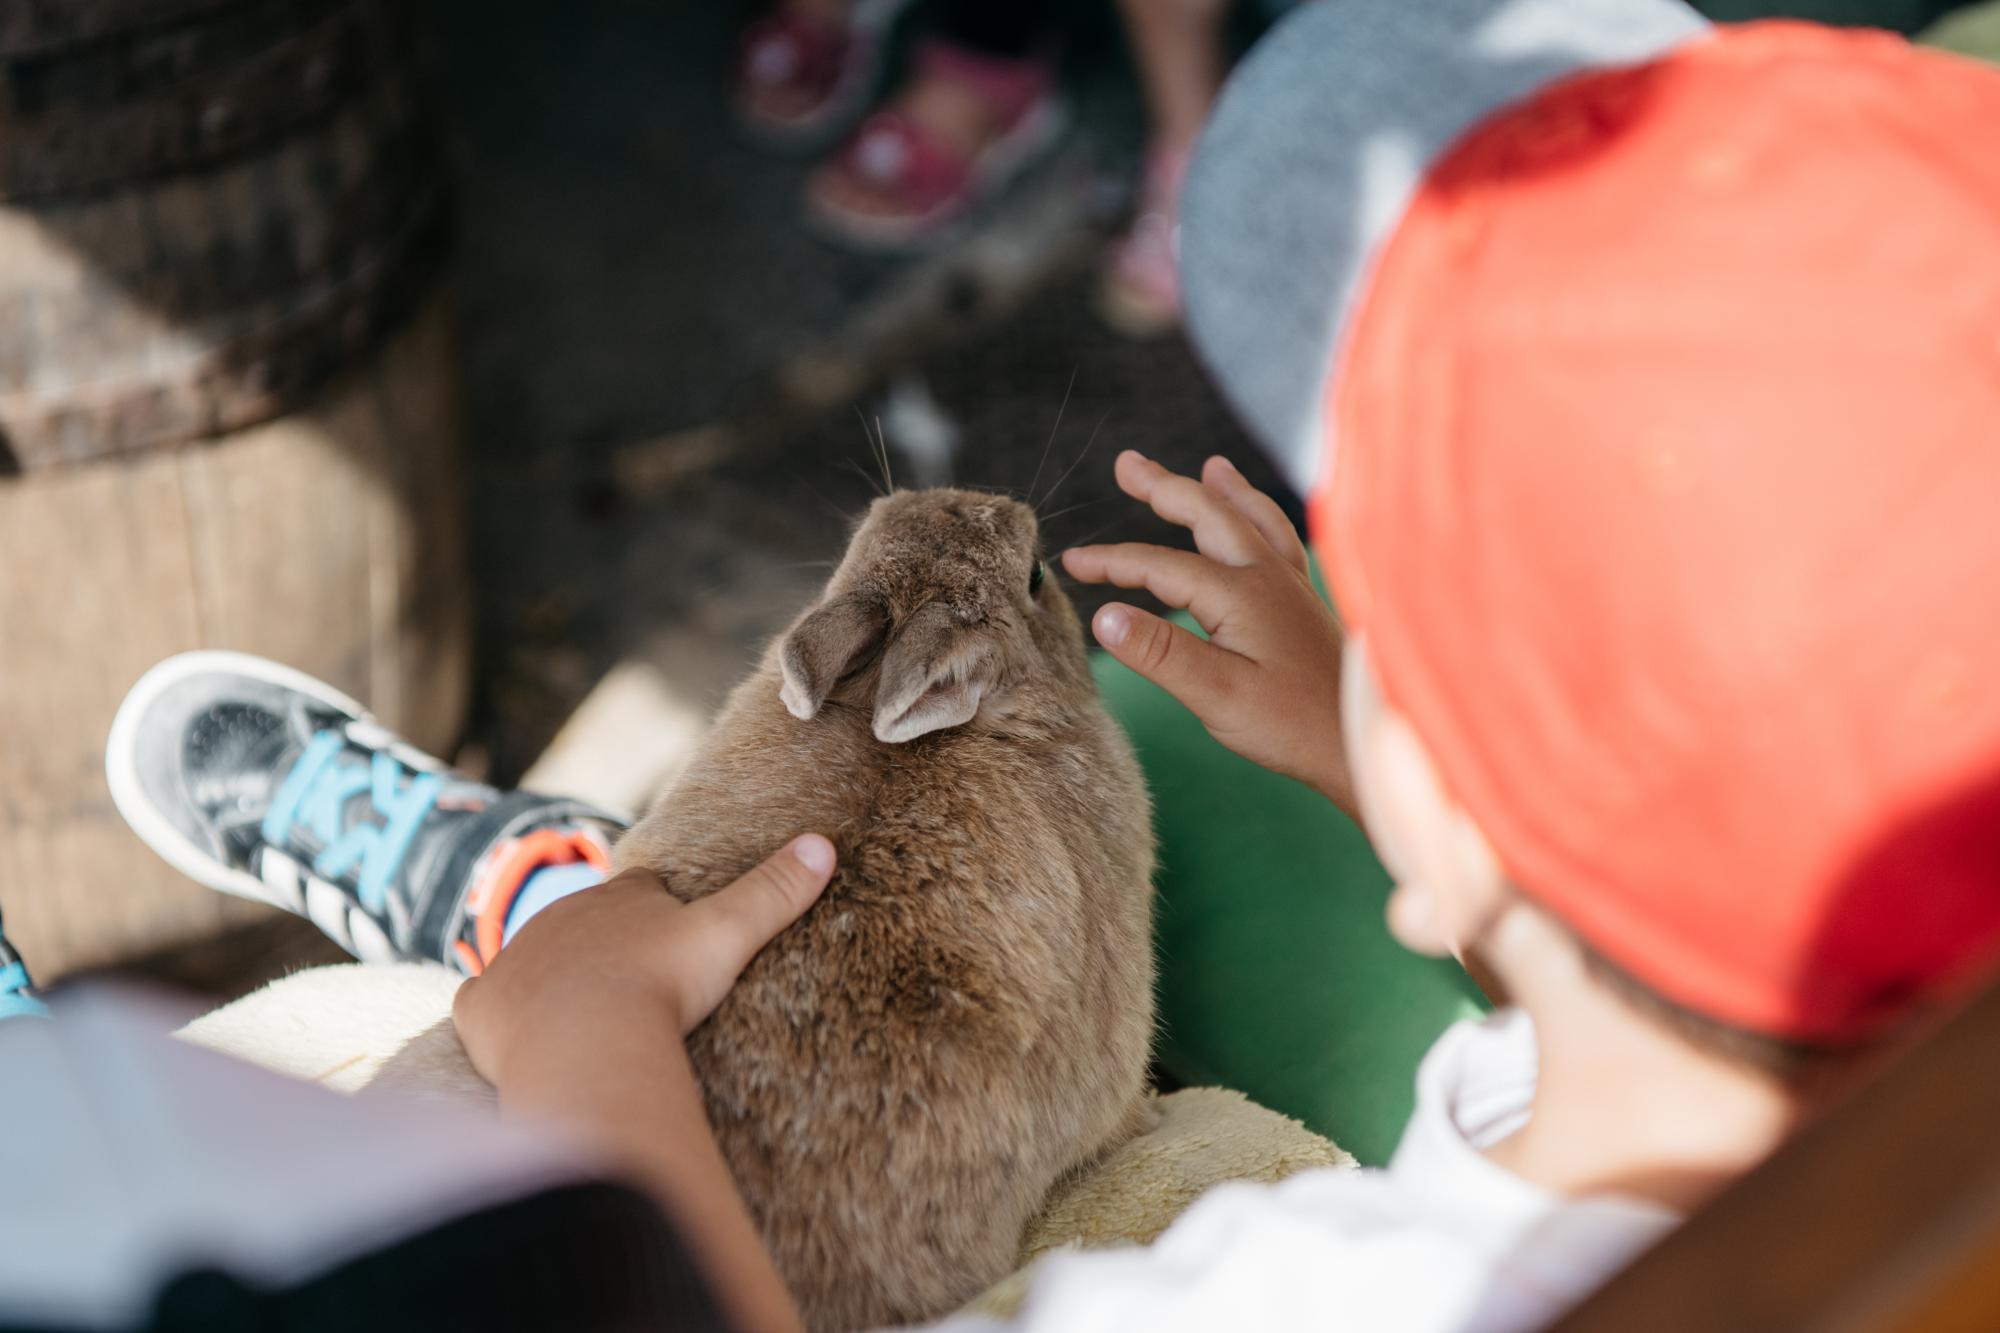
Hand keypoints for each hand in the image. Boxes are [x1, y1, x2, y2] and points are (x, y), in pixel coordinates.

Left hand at [454, 835, 837, 1089]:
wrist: (585, 1041)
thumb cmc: (660, 987)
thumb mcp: (728, 936)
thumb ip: (773, 893)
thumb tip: (826, 843)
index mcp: (622, 897)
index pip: (642, 890)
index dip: (656, 909)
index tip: (670, 933)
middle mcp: (563, 917)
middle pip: (585, 922)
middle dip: (602, 944)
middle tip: (629, 982)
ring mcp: (518, 960)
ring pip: (534, 958)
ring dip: (550, 978)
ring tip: (575, 1014)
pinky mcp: (481, 1007)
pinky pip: (481, 1002)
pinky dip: (495, 1014)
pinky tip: (508, 1035)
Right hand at [1063, 451, 1352, 813]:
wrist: (1363, 743)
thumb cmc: (1291, 724)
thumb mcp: (1215, 695)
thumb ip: (1159, 653)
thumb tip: (1104, 615)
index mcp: (1240, 594)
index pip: (1160, 566)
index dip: (1112, 563)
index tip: (1071, 564)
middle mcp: (1268, 575)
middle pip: (1210, 514)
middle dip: (1165, 488)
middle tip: (1128, 465)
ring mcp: (1293, 586)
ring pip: (1253, 520)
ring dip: (1222, 491)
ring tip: (1209, 466)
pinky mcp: (1308, 604)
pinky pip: (1281, 540)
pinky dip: (1263, 518)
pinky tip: (1261, 523)